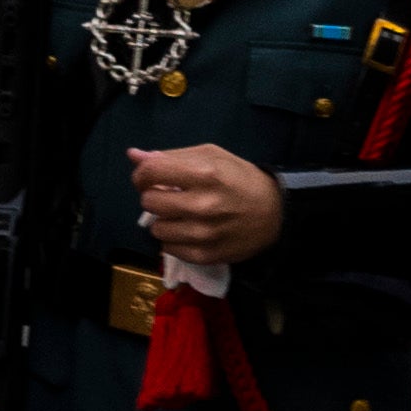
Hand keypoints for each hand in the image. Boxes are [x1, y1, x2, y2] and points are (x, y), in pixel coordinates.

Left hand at [135, 144, 283, 264]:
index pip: (149, 173)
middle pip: (148, 202)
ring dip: (165, 221)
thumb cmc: (242, 179)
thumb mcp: (214, 157)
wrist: (277, 213)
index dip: (143, 175)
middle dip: (156, 197)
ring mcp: (203, 233)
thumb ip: (173, 156)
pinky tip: (190, 231)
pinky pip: (168, 248)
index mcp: (205, 174)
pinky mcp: (205, 254)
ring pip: (156, 229)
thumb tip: (134, 155)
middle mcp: (202, 205)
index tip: (151, 178)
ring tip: (182, 216)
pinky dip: (175, 240)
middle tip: (172, 197)